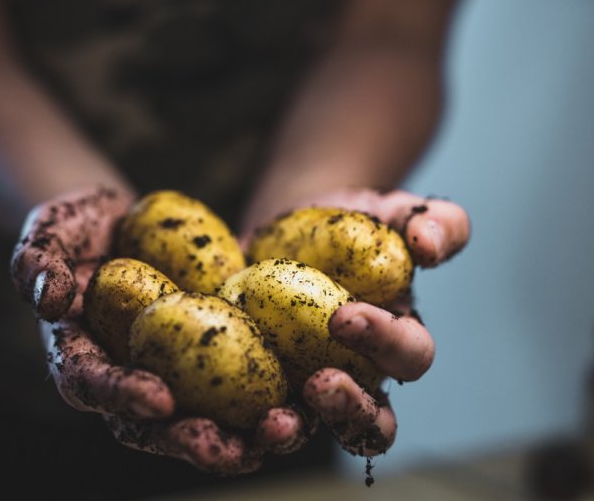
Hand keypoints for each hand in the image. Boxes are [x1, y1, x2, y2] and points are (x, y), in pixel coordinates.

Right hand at [11, 186, 313, 474]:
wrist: (116, 225)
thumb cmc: (75, 230)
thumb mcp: (47, 234)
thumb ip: (36, 262)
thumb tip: (49, 295)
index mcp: (81, 361)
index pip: (95, 388)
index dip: (124, 397)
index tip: (159, 397)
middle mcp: (126, 381)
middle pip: (156, 427)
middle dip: (195, 442)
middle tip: (233, 448)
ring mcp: (170, 375)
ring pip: (205, 418)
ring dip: (246, 434)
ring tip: (285, 430)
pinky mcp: (208, 360)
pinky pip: (239, 385)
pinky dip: (272, 395)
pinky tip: (308, 394)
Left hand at [244, 188, 469, 456]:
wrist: (286, 228)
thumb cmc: (350, 224)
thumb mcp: (392, 213)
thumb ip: (436, 222)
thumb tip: (429, 245)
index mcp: (395, 341)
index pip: (408, 357)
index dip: (385, 343)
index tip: (344, 316)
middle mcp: (355, 376)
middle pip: (369, 421)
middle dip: (350, 411)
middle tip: (319, 383)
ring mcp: (302, 385)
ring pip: (308, 430)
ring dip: (293, 433)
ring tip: (272, 421)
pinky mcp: (254, 384)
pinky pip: (245, 413)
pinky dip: (232, 420)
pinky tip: (210, 410)